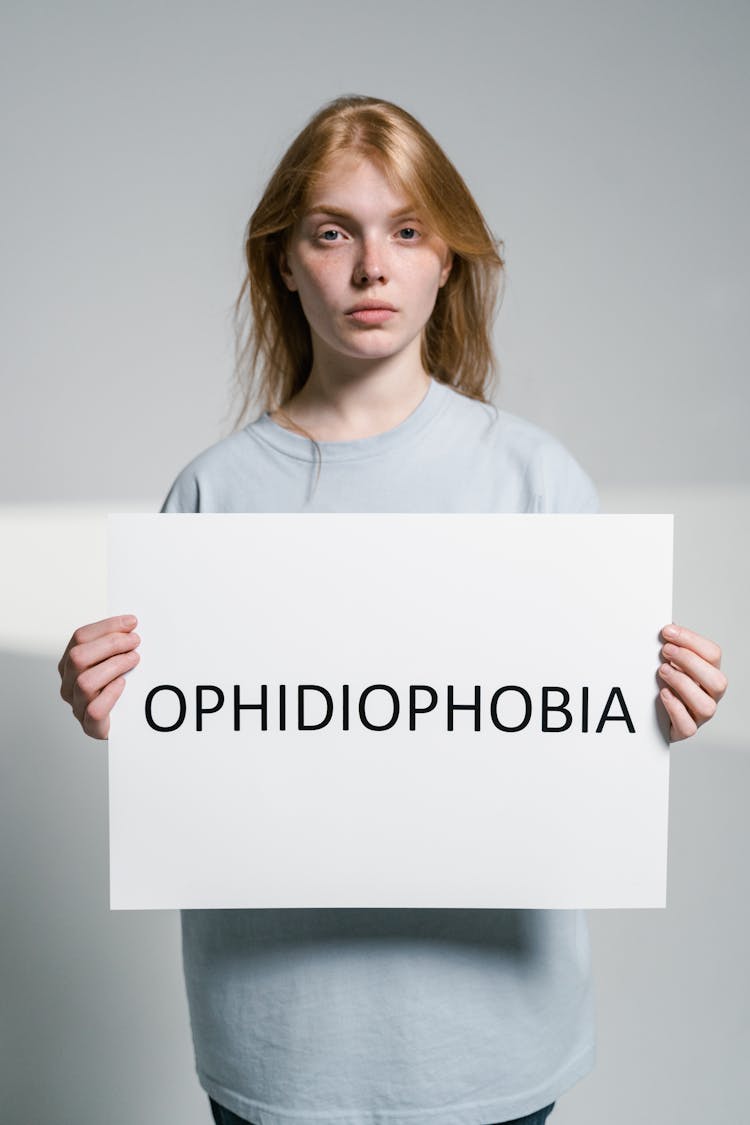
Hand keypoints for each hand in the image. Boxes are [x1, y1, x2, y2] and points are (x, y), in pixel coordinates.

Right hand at [58, 615, 140, 739]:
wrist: (126, 722)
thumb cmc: (120, 687)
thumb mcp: (115, 659)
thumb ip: (116, 643)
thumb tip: (130, 624)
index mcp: (70, 664)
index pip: (80, 637)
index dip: (107, 626)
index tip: (132, 622)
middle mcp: (69, 684)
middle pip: (78, 657)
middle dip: (111, 644)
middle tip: (135, 641)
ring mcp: (77, 706)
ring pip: (85, 682)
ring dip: (114, 666)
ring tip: (134, 659)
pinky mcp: (91, 726)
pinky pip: (95, 710)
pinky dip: (110, 694)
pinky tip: (123, 684)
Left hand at [658, 623, 726, 741]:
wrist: (650, 712)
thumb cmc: (662, 680)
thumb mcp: (666, 659)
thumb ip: (670, 644)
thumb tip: (664, 624)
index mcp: (708, 672)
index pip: (713, 654)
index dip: (691, 640)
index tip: (667, 631)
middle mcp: (709, 695)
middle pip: (717, 681)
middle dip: (690, 662)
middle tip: (665, 651)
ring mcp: (699, 715)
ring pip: (706, 705)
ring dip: (683, 684)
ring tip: (662, 671)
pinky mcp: (684, 730)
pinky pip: (688, 727)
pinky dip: (675, 708)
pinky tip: (663, 693)